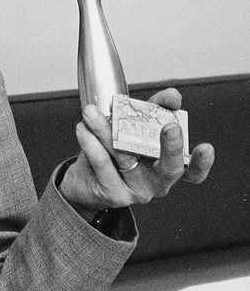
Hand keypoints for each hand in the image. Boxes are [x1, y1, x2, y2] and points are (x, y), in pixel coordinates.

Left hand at [59, 88, 214, 217]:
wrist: (83, 179)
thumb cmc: (115, 150)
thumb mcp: (136, 126)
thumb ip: (155, 109)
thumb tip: (173, 96)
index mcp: (166, 167)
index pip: (192, 171)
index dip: (201, 162)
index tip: (206, 147)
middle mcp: (156, 182)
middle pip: (169, 169)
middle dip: (171, 147)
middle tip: (170, 126)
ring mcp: (137, 191)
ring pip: (126, 157)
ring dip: (107, 131)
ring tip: (92, 112)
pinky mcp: (114, 194)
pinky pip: (103, 164)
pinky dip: (91, 144)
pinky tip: (83, 129)